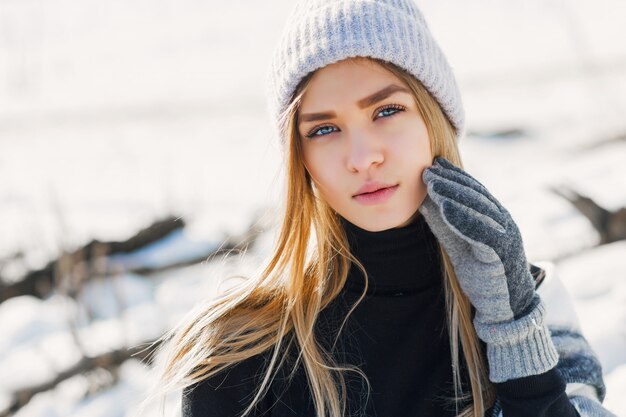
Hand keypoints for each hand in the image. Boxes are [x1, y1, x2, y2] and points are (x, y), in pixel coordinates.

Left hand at [418, 156, 557, 381]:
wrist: (505, 310)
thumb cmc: (482, 276)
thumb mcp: (458, 245)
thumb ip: (444, 224)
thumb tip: (423, 202)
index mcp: (495, 219)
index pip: (473, 191)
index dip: (454, 176)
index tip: (434, 164)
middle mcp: (504, 223)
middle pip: (475, 195)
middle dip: (451, 180)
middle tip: (428, 169)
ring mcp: (506, 236)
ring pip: (478, 209)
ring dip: (453, 194)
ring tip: (432, 184)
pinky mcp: (502, 253)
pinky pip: (481, 230)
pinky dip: (461, 217)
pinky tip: (444, 208)